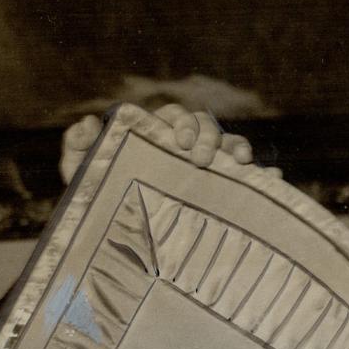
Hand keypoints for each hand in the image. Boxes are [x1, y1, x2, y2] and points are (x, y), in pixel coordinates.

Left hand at [58, 104, 279, 185]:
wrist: (110, 231)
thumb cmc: (98, 196)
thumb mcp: (81, 174)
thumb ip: (77, 147)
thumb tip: (89, 123)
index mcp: (155, 133)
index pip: (174, 117)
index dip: (181, 123)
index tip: (179, 141)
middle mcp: (184, 144)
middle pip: (204, 127)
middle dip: (206, 138)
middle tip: (199, 160)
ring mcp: (204, 166)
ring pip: (227, 145)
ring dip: (237, 148)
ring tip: (240, 162)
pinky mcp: (219, 188)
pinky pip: (244, 177)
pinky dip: (261, 174)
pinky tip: (271, 179)